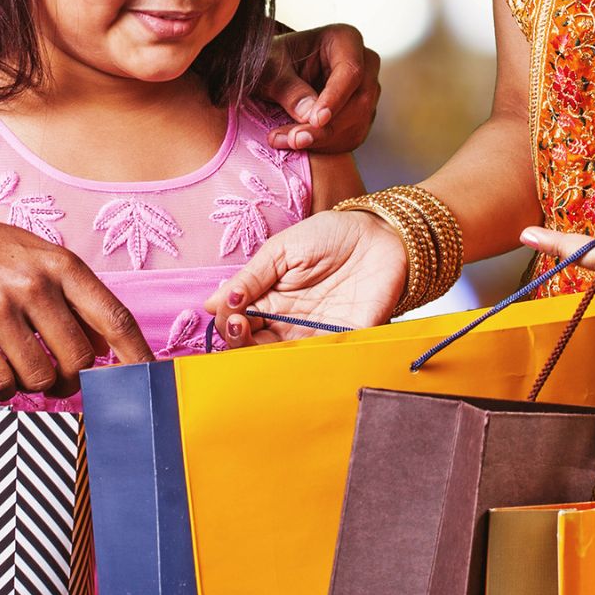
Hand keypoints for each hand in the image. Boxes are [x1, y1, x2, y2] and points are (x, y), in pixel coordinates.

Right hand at [0, 193, 153, 400]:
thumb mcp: (32, 254)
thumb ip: (71, 295)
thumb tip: (107, 346)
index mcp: (59, 263)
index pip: (115, 318)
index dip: (137, 357)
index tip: (149, 382)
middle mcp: (34, 284)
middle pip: (79, 360)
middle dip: (70, 379)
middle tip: (55, 377)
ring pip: (40, 378)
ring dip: (30, 383)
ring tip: (13, 362)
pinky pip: (0, 383)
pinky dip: (0, 388)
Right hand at [203, 210, 407, 342]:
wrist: (382, 234)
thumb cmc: (331, 235)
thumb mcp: (282, 249)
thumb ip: (251, 277)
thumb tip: (212, 303)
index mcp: (270, 301)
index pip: (238, 322)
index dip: (228, 321)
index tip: (229, 309)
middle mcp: (290, 323)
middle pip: (254, 346)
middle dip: (239, 340)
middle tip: (238, 323)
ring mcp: (317, 334)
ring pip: (282, 359)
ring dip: (264, 355)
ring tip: (256, 336)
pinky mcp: (346, 339)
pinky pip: (322, 359)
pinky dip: (304, 361)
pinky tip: (291, 349)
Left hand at [263, 23, 381, 153]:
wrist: (271, 72)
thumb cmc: (271, 60)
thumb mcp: (269, 68)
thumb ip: (289, 89)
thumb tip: (309, 115)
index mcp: (345, 39)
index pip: (351, 71)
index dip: (335, 98)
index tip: (316, 119)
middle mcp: (363, 64)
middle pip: (360, 101)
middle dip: (327, 126)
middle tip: (295, 139)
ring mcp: (365, 91)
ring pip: (357, 123)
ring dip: (323, 140)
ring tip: (287, 141)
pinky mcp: (360, 115)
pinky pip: (351, 136)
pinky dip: (326, 146)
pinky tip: (300, 144)